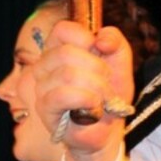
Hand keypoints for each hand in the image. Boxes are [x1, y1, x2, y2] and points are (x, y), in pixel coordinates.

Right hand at [33, 20, 133, 154]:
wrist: (107, 131)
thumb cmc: (108, 95)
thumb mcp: (120, 62)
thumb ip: (114, 41)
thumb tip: (100, 39)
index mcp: (59, 49)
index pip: (62, 29)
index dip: (85, 37)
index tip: (101, 53)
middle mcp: (44, 66)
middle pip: (66, 52)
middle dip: (97, 68)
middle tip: (106, 84)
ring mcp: (41, 87)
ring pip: (67, 74)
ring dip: (95, 88)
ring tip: (102, 99)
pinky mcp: (44, 108)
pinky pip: (62, 95)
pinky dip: (86, 100)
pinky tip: (93, 108)